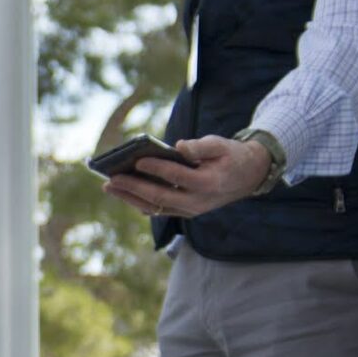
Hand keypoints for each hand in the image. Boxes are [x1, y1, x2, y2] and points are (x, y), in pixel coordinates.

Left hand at [102, 136, 269, 219]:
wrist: (248, 176)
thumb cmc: (230, 155)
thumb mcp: (220, 145)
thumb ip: (200, 146)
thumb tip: (178, 146)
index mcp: (208, 183)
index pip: (177, 176)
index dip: (157, 168)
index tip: (138, 159)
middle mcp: (197, 202)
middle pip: (159, 197)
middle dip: (133, 188)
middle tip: (111, 180)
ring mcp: (190, 210)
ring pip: (155, 207)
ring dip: (130, 198)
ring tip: (109, 187)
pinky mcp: (185, 212)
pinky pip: (159, 210)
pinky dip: (140, 202)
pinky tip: (124, 194)